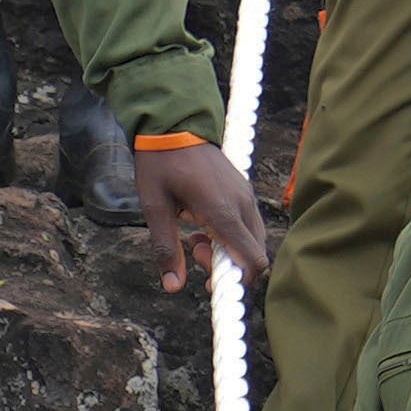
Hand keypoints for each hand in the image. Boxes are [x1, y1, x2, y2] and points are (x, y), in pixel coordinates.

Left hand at [127, 130, 266, 298]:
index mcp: (223, 211)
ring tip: (195, 238)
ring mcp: (246, 196)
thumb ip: (166, 247)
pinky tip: (203, 225)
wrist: (174, 124)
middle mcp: (242, 204)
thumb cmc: (161, 163)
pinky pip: (247, 225)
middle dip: (228, 266)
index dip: (236, 280)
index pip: (253, 259)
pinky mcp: (243, 191)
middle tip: (194, 254)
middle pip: (255, 255)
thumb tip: (173, 286)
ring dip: (229, 251)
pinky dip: (231, 236)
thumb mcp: (155, 207)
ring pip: (253, 240)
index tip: (208, 281)